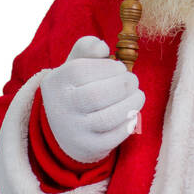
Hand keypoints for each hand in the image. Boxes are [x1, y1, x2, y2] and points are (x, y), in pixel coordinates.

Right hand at [40, 36, 144, 164]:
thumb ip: (86, 47)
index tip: (120, 68)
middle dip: (123, 85)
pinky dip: (129, 123)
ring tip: (138, 96)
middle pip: (96, 95)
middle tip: (133, 81)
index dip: (108, 67)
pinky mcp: (89, 146)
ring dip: (131, 103)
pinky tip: (132, 113)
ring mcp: (74, 130)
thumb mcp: (74, 64)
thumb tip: (103, 48)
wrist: (64, 128)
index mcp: (56, 83)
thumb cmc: (77, 87)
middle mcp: (60, 108)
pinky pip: (114, 137)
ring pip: (108, 118)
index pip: (81, 71)